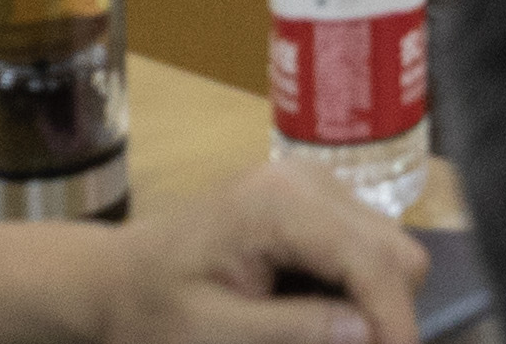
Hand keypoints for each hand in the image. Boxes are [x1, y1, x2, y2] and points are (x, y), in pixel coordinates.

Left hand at [0, 158, 424, 343]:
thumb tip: (369, 335)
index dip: (393, 322)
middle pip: (394, 250)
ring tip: (325, 338)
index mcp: (279, 204)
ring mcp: (310, 183)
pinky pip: (361, 246)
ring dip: (371, 303)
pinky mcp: (310, 199)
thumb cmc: (150, 311)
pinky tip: (315, 315)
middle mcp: (305, 179)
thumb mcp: (213, 334)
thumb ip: (294, 331)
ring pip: (386, 248)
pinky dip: (353, 287)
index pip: (373, 261)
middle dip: (387, 315)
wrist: (111, 279)